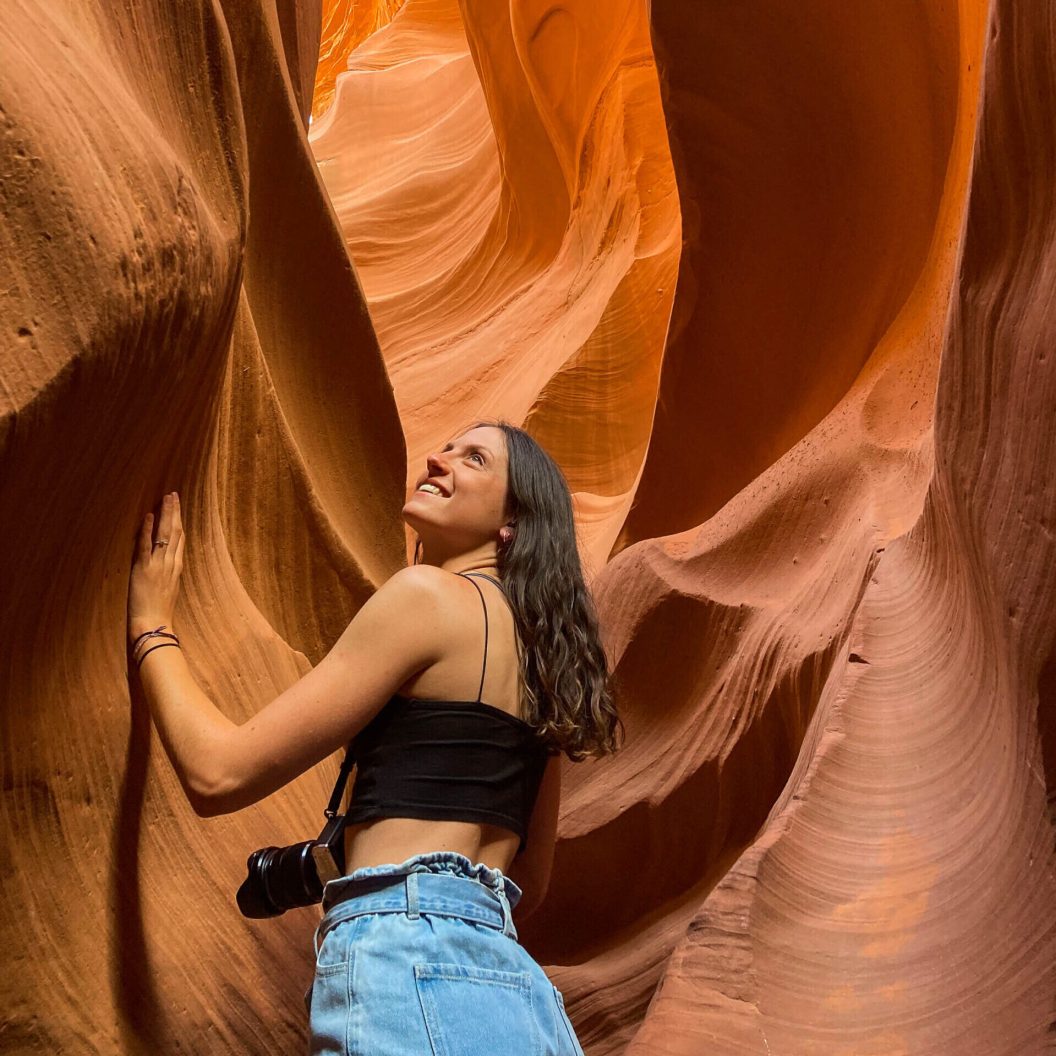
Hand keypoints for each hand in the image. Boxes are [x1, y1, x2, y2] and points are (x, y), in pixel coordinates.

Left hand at [129, 491, 185, 641]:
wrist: (154, 626)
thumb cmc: (159, 615)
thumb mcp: (168, 594)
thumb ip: (168, 578)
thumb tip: (167, 569)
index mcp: (176, 570)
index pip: (181, 541)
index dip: (180, 523)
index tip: (179, 509)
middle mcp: (170, 564)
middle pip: (176, 533)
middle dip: (175, 512)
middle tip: (174, 495)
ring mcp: (158, 566)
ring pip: (165, 535)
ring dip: (166, 514)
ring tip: (166, 498)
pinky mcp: (143, 569)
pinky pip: (146, 546)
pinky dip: (147, 530)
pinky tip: (148, 515)